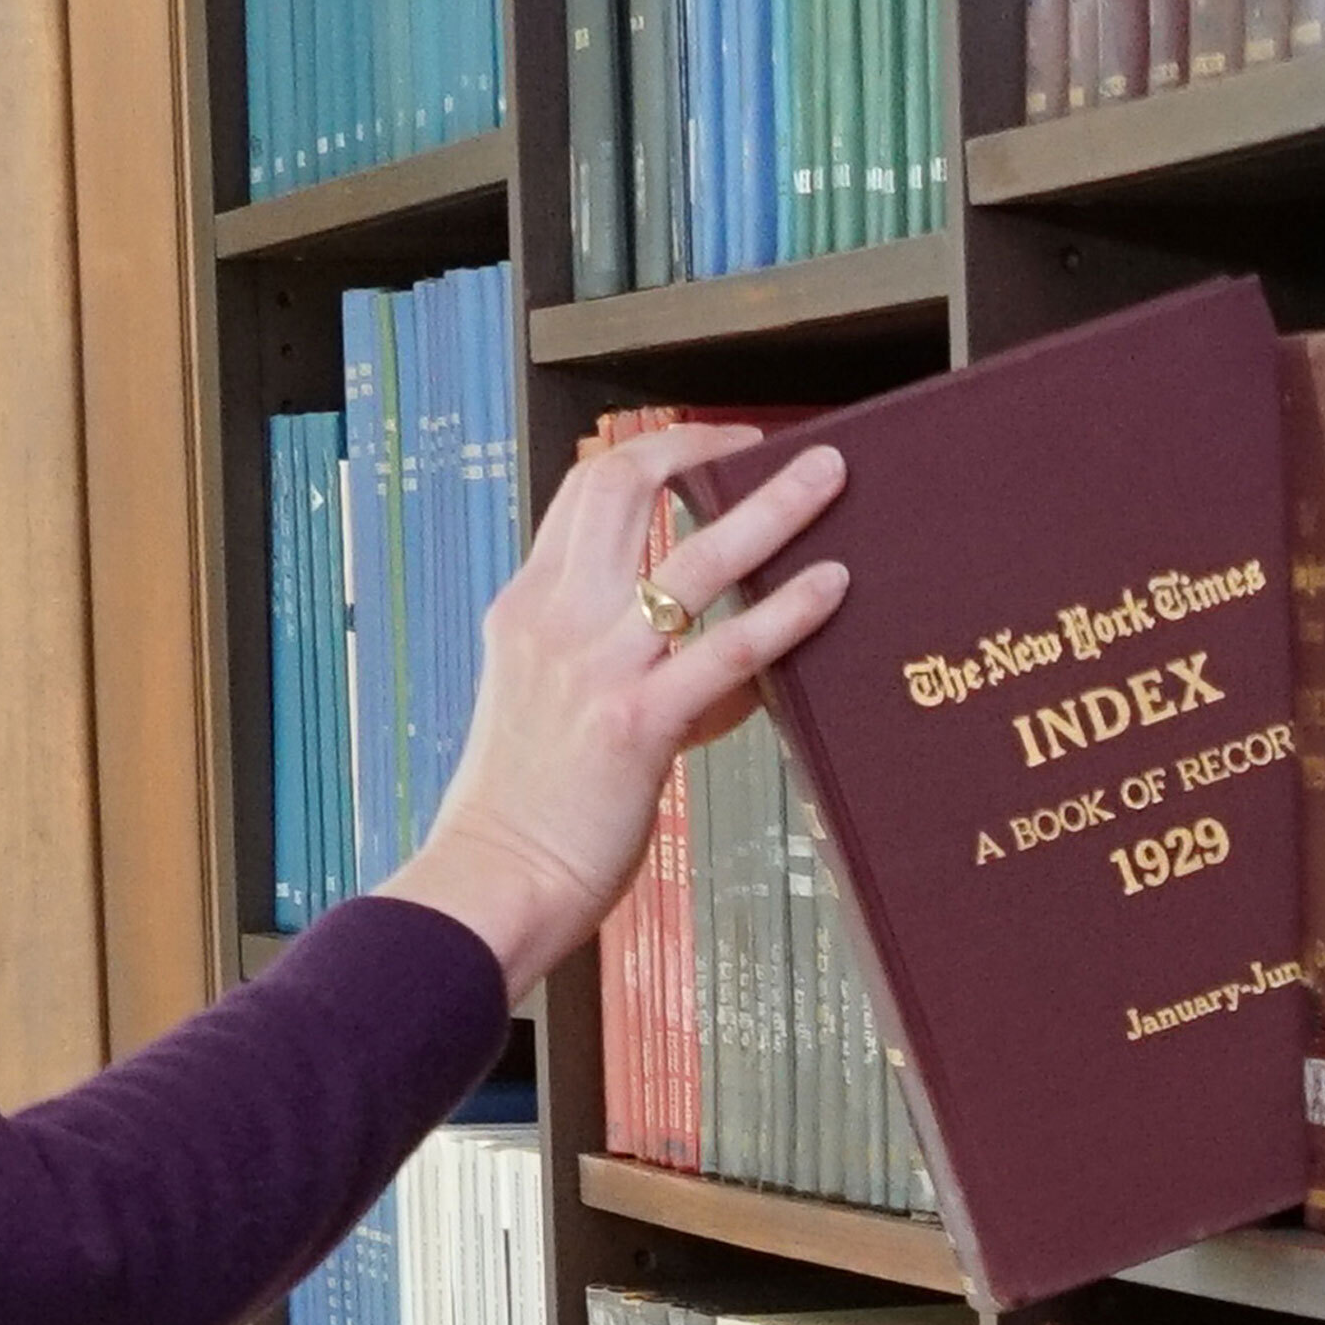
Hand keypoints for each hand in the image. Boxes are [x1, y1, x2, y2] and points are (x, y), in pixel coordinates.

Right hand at [380, 424, 849, 1001]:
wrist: (491, 882)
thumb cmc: (530, 813)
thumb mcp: (559, 714)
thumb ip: (640, 678)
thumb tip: (734, 678)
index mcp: (529, 609)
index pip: (584, 492)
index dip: (653, 454)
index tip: (709, 445)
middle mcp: (556, 620)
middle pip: (624, 488)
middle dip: (702, 448)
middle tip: (775, 443)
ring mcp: (596, 667)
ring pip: (696, 558)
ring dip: (773, 508)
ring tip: (831, 478)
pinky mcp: (637, 723)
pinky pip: (728, 650)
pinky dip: (788, 610)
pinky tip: (832, 586)